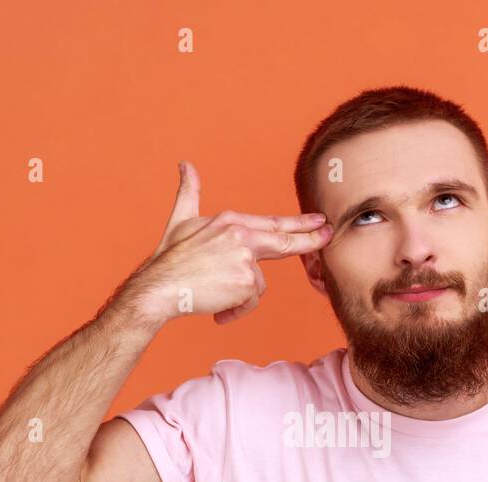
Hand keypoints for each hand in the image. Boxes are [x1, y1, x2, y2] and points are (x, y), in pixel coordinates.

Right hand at [130, 160, 332, 324]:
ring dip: (240, 297)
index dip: (299, 224)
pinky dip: (235, 310)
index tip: (319, 221)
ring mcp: (246, 259)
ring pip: (258, 285)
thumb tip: (185, 165)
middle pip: (285, 242)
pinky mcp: (246, 282)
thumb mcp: (181, 220)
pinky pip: (250, 302)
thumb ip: (189, 192)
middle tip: (329, 234)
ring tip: (215, 296)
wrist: (158, 287)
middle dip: (310, 239)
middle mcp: (242, 236)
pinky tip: (217, 308)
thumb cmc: (169, 259)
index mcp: (232, 221)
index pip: (273, 224)